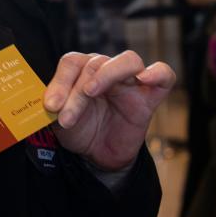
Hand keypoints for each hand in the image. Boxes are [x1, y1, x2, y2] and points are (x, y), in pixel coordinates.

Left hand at [43, 51, 174, 170]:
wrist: (98, 155)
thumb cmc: (80, 130)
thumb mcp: (60, 120)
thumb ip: (56, 107)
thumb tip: (51, 102)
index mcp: (83, 72)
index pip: (73, 61)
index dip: (60, 80)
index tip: (50, 106)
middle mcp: (106, 71)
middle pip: (96, 63)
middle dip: (76, 91)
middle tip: (65, 116)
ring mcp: (130, 82)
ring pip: (127, 60)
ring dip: (106, 75)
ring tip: (90, 92)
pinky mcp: (150, 97)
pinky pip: (164, 75)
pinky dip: (157, 72)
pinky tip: (144, 78)